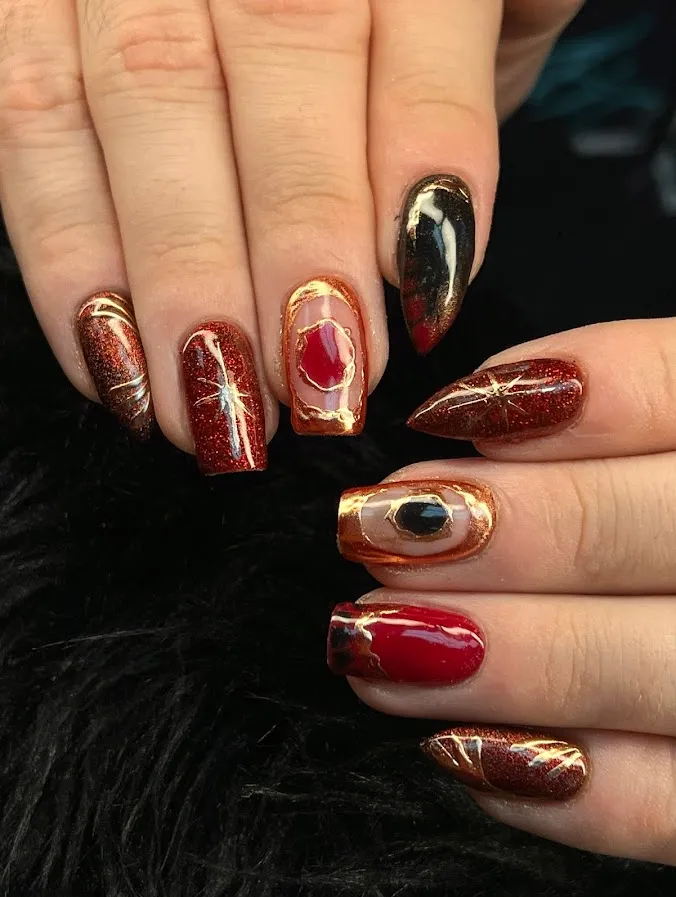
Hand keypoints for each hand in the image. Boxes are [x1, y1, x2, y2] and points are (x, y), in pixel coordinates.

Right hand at [0, 0, 581, 471]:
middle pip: (281, 43)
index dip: (420, 158)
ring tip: (213, 406)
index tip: (425, 306)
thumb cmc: (389, 4)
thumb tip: (435, 248)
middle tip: (316, 389)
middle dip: (297, 238)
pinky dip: (66, 251)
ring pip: (145, 88)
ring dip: (178, 271)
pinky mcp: (31, 11)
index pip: (413, 15)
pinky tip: (112, 361)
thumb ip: (464, 85)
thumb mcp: (483, 6)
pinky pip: (28, 117)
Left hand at [329, 317, 675, 863]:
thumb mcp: (661, 449)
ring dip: (488, 652)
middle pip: (632, 529)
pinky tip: (458, 747)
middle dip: (491, 528)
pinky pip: (663, 809)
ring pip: (636, 669)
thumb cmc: (662, 526)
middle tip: (373, 528)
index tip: (443, 413)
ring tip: (371, 636)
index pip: (675, 387)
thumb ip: (608, 417)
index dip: (562, 390)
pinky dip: (557, 789)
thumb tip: (474, 412)